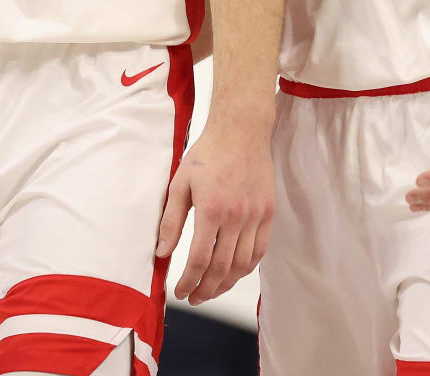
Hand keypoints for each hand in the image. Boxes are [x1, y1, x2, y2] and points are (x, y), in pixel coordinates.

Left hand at [156, 120, 274, 304]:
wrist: (241, 131)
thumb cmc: (208, 153)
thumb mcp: (180, 184)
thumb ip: (171, 221)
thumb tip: (162, 252)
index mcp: (211, 210)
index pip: (199, 260)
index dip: (188, 282)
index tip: (180, 292)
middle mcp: (236, 216)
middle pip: (222, 268)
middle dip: (206, 289)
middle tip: (194, 298)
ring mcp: (255, 215)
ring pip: (243, 264)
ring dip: (227, 284)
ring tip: (212, 290)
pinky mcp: (268, 212)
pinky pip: (260, 249)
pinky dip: (247, 267)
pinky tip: (235, 273)